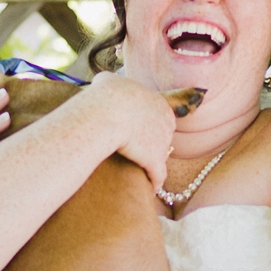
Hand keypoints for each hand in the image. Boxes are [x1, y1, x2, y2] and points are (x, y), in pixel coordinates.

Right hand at [82, 72, 175, 190]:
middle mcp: (166, 122)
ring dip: (151, 164)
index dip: (145, 124)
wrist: (107, 113)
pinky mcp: (155, 162)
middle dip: (151, 143)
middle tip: (135, 151)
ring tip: (139, 172)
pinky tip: (149, 190)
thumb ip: (110, 82)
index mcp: (159, 103)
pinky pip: (158, 177)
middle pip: (162, 135)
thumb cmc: (104, 96)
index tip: (134, 131)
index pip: (158, 115)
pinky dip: (154, 183)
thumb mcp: (107, 81)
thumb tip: (104, 81)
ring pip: (160, 156)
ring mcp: (163, 143)